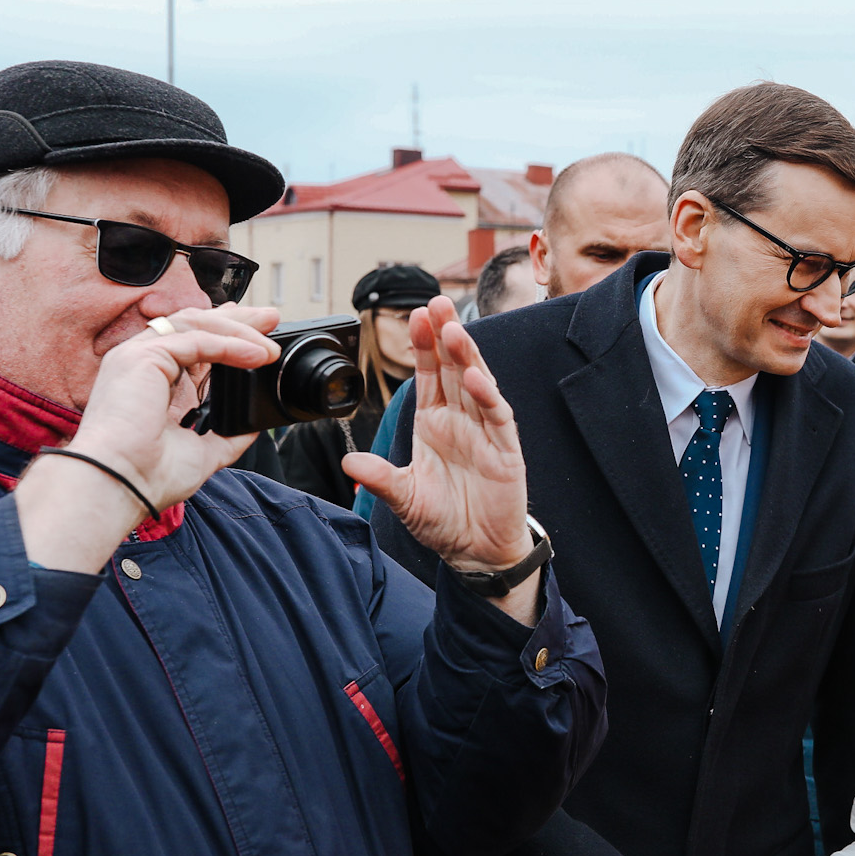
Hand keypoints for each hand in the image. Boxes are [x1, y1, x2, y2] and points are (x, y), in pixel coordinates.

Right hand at [16, 305, 279, 572]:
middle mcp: (143, 364)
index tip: (258, 337)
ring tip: (270, 346)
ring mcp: (139, 357)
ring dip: (238, 331)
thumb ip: (225, 435)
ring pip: (194, 325)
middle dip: (235, 320)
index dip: (225, 335)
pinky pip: (196, 341)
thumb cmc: (149, 476)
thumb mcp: (202, 452)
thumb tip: (251, 426)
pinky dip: (230, 346)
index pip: (192, 345)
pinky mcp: (142, 357)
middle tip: (271, 320)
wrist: (123, 485)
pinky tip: (257, 356)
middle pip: (193, 325)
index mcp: (153, 383)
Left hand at [346, 297, 537, 619]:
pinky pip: (497, 417)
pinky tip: (474, 378)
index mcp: (435, 425)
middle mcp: (460, 422)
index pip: (428, 376)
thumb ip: (379, 478)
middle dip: (445, 336)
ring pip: (476, 385)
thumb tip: (348, 462)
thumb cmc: (444, 521)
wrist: (477, 552)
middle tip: (435, 304)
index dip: (423, 347)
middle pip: (452, 369)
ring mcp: (485, 434)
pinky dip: (487, 397)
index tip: (415, 317)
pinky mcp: (506, 451)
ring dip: (466, 357)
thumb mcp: (404, 498)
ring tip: (453, 330)